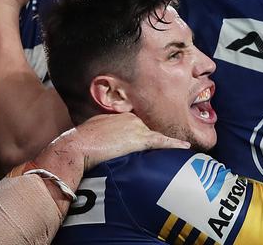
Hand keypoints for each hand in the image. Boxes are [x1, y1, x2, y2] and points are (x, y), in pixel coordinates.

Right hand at [40, 113, 189, 172]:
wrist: (77, 146)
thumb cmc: (80, 142)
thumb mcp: (92, 130)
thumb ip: (103, 131)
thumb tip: (105, 140)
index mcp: (119, 114)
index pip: (137, 124)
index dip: (143, 133)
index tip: (146, 140)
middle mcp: (130, 117)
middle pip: (148, 128)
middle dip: (155, 138)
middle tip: (163, 147)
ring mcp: (136, 126)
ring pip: (156, 135)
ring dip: (167, 142)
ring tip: (179, 148)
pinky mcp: (139, 139)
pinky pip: (161, 141)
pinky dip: (173, 144)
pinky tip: (185, 147)